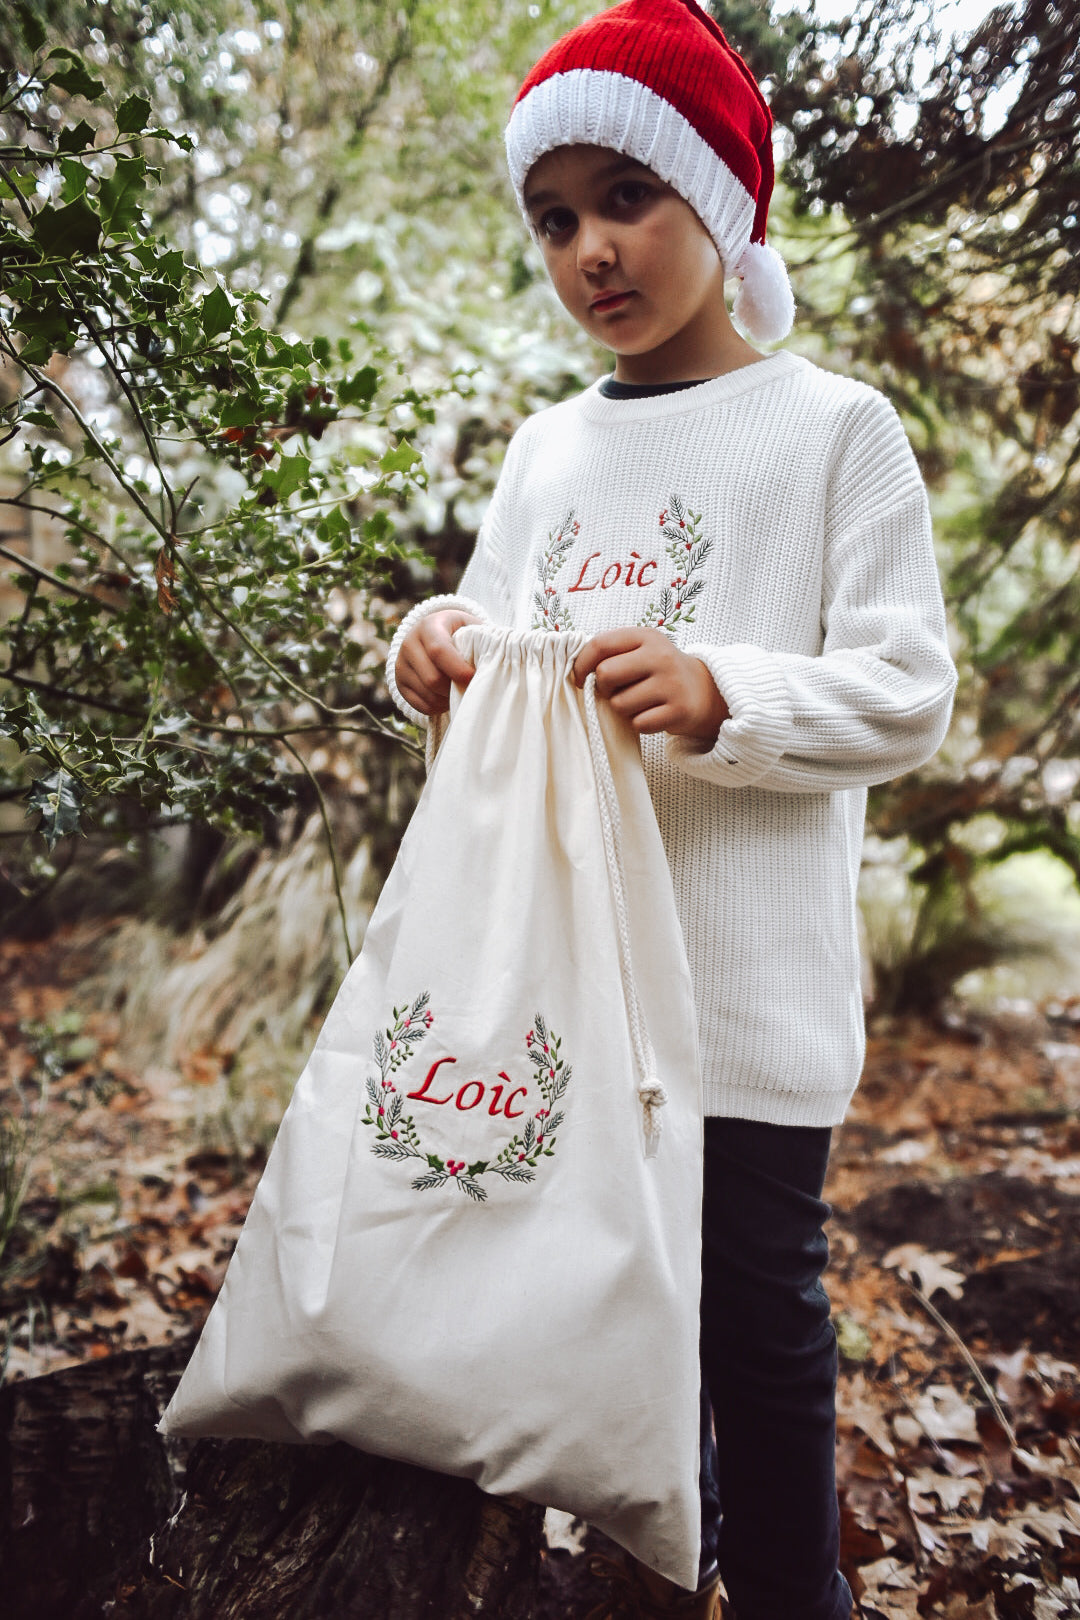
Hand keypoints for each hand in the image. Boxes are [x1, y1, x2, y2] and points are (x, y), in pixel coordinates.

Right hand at [395, 609, 481, 715]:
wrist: (433, 635)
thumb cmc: (461, 633)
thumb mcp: (471, 627)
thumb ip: (483, 639)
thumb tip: (500, 659)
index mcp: (429, 626)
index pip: (438, 651)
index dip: (458, 670)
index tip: (474, 678)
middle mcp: (409, 644)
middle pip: (432, 679)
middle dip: (454, 688)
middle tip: (469, 688)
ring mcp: (401, 665)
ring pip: (427, 695)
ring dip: (448, 700)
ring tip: (460, 692)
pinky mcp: (400, 684)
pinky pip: (421, 705)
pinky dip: (438, 707)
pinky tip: (448, 698)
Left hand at [573, 626, 728, 744]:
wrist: (704, 691)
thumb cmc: (659, 672)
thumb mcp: (641, 650)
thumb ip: (611, 654)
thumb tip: (576, 672)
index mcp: (646, 636)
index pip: (600, 644)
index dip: (581, 664)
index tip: (581, 679)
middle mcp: (660, 656)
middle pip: (606, 674)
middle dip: (604, 689)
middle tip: (615, 692)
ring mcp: (671, 684)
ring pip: (619, 704)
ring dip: (623, 709)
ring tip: (639, 703)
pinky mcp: (678, 711)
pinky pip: (638, 723)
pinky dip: (639, 723)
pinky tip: (652, 714)